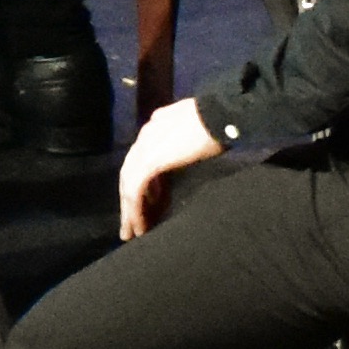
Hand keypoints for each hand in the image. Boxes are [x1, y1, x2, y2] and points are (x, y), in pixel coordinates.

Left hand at [116, 95, 222, 237]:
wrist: (220, 115)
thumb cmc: (216, 121)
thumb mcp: (195, 128)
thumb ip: (181, 135)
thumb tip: (181, 142)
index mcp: (154, 128)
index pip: (141, 159)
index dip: (143, 182)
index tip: (148, 202)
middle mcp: (145, 136)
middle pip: (129, 173)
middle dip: (129, 200)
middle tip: (130, 225)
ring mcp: (144, 148)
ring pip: (128, 185)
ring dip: (130, 211)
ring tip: (132, 233)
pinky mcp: (150, 161)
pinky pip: (136, 191)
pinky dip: (136, 210)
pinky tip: (140, 227)